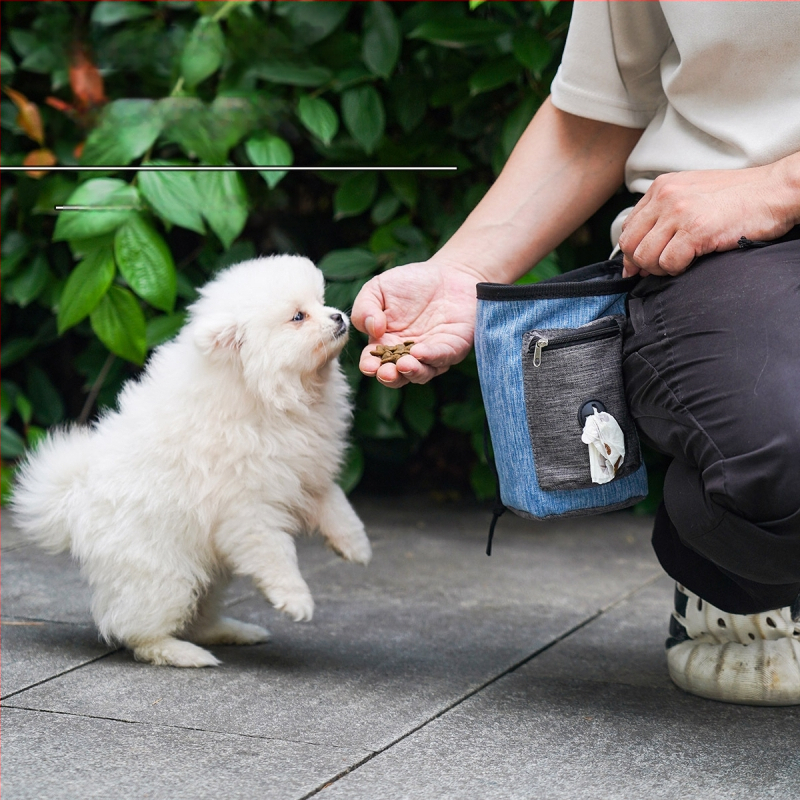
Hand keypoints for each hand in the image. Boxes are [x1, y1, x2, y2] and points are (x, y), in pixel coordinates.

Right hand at [351, 261, 482, 387]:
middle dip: (391, 377)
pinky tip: (420, 352)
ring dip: (412, 372)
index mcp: (385, 342)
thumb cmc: (409, 283)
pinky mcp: (452, 348)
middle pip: (397, 375)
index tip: (369, 365)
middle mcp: (407, 354)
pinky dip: (432, 357)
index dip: (370, 366)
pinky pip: (442, 357)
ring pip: (421, 373)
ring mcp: (431, 355)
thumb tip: (372, 329)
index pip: (374, 362)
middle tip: (387, 373)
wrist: (447, 273)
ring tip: (404, 364)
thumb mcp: (377, 289)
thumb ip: (365, 308)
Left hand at [619, 160, 799, 277]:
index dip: (632, 251)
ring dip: (658, 269)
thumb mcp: (692, 194)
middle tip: (659, 268)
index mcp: (662, 187)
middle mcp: (666, 197)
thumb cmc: (739, 196)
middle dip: (641, 263)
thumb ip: (664, 215)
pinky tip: (690, 262)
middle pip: (630, 244)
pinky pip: (668, 263)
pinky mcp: (696, 230)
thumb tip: (639, 250)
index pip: (627, 227)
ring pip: (644, 257)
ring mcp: (680, 213)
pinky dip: (676, 270)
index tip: (640, 264)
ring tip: (677, 264)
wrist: (776, 190)